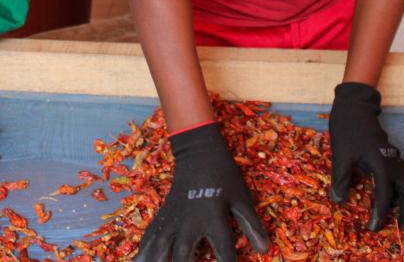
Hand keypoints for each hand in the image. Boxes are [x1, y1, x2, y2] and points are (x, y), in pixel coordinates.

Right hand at [134, 123, 269, 261]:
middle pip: (182, 257)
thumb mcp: (242, 198)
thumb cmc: (223, 176)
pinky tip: (138, 259)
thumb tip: (265, 250)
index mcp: (213, 219)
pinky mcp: (164, 215)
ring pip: (159, 248)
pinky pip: (151, 235)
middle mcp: (189, 223)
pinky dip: (144, 249)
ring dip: (155, 260)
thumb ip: (251, 225)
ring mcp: (173, 220)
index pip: (224, 254)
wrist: (198, 152)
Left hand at [329, 82, 403, 230]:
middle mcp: (392, 161)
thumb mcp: (340, 154)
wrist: (354, 106)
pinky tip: (398, 197)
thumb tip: (339, 201)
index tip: (374, 228)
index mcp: (380, 163)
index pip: (384, 194)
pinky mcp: (393, 155)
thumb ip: (341, 178)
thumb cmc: (346, 129)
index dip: (380, 213)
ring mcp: (394, 157)